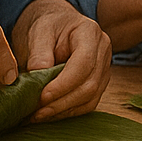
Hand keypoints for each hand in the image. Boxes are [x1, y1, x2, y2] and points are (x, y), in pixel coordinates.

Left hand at [13, 0, 112, 121]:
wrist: (56, 24)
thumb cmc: (47, 25)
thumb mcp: (38, 32)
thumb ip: (39, 53)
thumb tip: (38, 78)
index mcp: (90, 33)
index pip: (84, 63)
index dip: (64, 84)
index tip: (42, 96)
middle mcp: (103, 51)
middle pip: (90, 84)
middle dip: (62, 102)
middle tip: (36, 111)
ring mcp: (104, 67)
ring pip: (91, 97)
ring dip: (64, 110)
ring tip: (39, 116)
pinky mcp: (99, 82)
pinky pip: (88, 103)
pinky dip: (69, 111)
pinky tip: (50, 114)